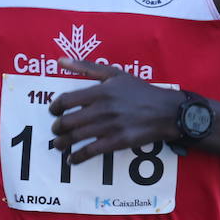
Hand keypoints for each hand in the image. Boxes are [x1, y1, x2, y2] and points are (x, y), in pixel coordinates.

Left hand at [47, 59, 181, 163]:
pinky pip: (91, 151)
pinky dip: (78, 157)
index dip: (55, 108)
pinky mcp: (117, 142)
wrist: (166, 111)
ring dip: (62, 143)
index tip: (54, 112)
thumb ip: (86, 67)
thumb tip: (61, 60)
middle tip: (56, 130)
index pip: (66, 100)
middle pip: (68, 121)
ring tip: (59, 144)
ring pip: (76, 137)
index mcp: (100, 91)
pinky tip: (72, 159)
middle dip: (57, 128)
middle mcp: (102, 108)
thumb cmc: (140, 91)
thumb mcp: (115, 74)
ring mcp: (109, 126)